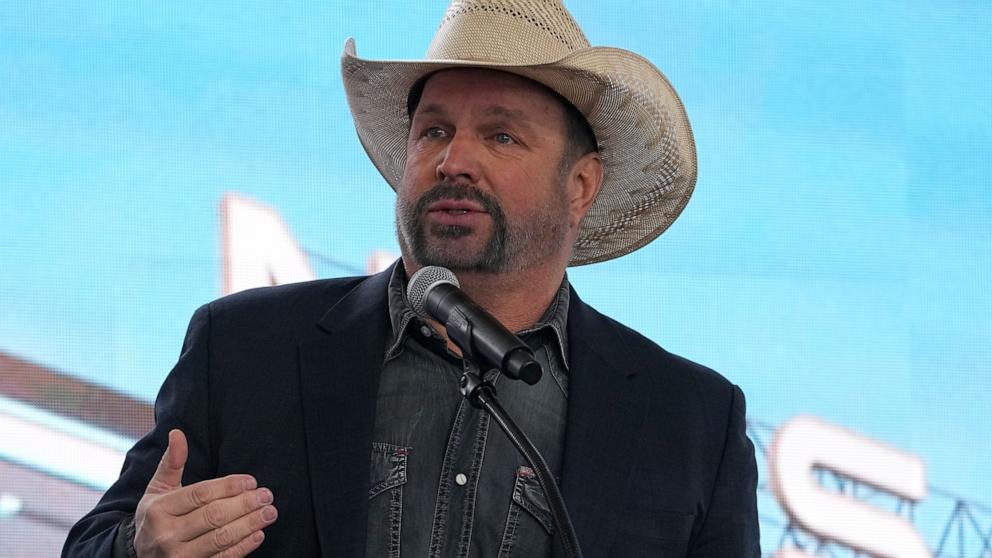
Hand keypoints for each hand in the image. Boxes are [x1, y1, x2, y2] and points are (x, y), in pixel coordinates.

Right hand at [132, 429, 277, 556]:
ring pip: (220, 538)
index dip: (229, 487)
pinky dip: (242, 547)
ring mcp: (178, 556)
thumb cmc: (155, 517)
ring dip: (249, 524)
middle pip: (214, 516)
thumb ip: (172, 463)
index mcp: (159, 509)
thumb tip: (177, 433)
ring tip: (269, 513)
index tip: (251, 481)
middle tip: (267, 496)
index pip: (201, 494)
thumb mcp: (158, 489)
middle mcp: (166, 534)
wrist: (138, 556)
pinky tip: (258, 535)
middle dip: (245, 504)